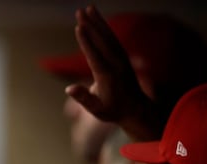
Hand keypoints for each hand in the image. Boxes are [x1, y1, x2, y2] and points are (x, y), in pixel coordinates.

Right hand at [64, 6, 148, 123]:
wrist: (136, 110)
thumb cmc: (112, 111)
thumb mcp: (96, 109)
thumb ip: (83, 98)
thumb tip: (69, 88)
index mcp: (107, 75)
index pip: (94, 54)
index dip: (86, 40)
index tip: (79, 27)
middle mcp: (116, 63)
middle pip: (101, 40)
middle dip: (90, 24)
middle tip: (79, 11)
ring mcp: (121, 59)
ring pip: (108, 36)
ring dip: (98, 21)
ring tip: (89, 8)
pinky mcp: (123, 57)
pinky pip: (113, 38)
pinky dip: (105, 27)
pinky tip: (98, 19)